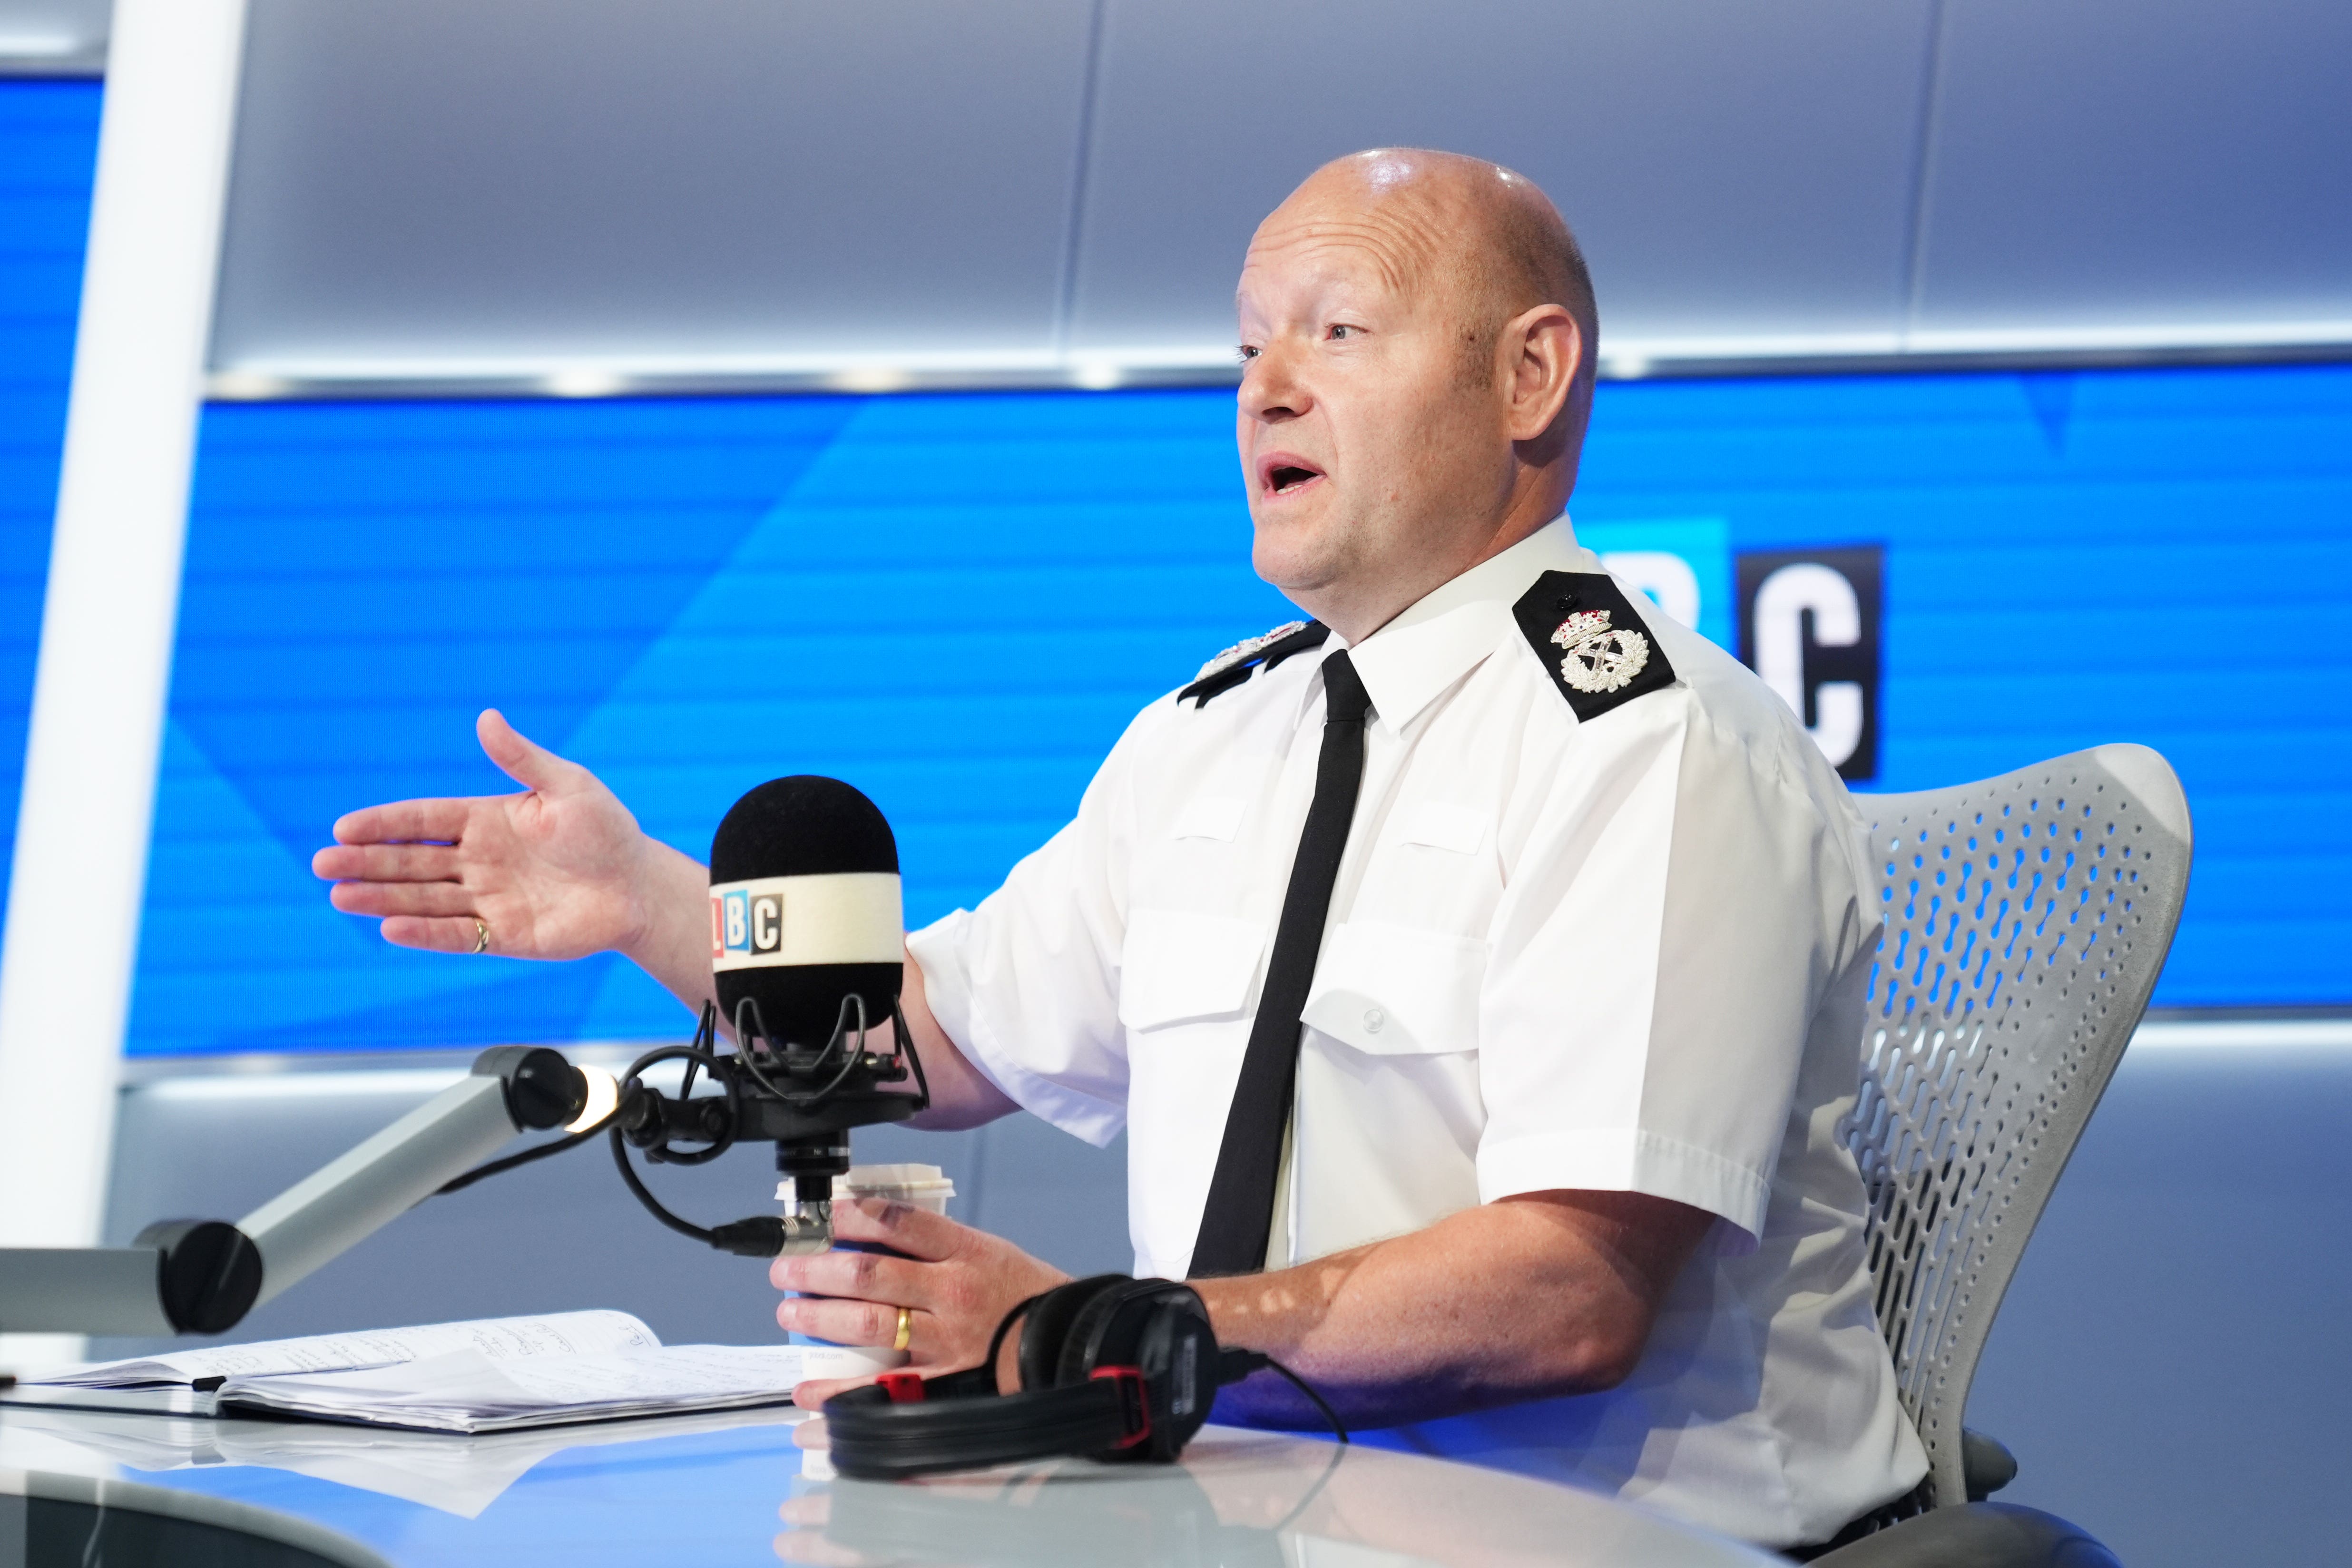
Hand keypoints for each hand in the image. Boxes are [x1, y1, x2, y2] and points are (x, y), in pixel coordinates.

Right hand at [312, 709, 685, 962]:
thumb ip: (523, 759)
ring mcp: (487, 899)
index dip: (384, 824)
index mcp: (486, 820)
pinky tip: (390, 928)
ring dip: (381, 899)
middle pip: (411, 861)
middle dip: (366, 863)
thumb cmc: (607, 831)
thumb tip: (486, 717)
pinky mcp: (503, 935)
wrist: (639, 886)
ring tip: (339, 895)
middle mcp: (478, 860)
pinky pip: (456, 934)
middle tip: (322, 864)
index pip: (423, 820)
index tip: (343, 827)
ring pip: (423, 898)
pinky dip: (424, 933)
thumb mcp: (568, 786)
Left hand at [772, 1199, 1070, 1407]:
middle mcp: (952, 1291)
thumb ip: (937, 1245)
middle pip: (870, 1272)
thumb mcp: (989, 1250)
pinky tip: (808, 1391)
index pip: (898, 1221)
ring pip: (868, 1323)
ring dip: (819, 1317)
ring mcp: (946, 1338)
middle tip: (785, 1268)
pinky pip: (883, 1388)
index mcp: (965, 1251)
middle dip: (817, 1269)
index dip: (850, 1215)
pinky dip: (840, 1392)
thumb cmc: (1026, 1295)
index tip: (820, 1215)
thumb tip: (873, 1233)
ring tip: (789, 1311)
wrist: (1070, 1344)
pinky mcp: (944, 1380)